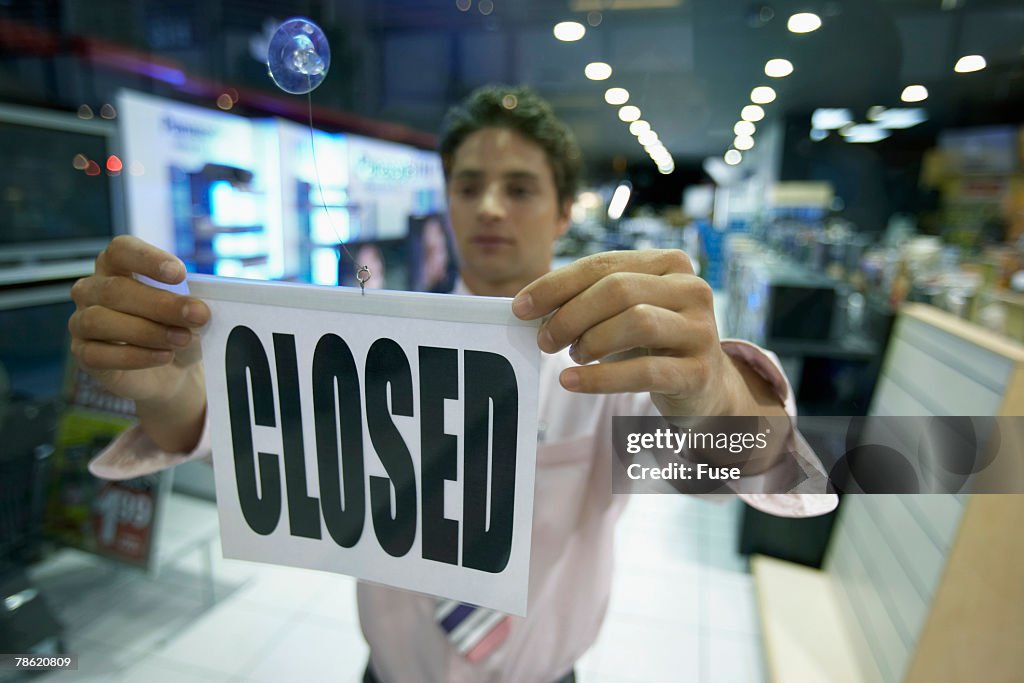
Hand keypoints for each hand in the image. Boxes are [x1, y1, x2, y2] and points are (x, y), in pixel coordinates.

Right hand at [69, 235, 210, 450]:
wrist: (174, 371)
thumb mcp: (190, 309)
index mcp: (116, 266)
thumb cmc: (178, 327)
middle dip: (162, 304)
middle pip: (117, 290)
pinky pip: (98, 354)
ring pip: (100, 320)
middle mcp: (92, 289)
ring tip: (183, 339)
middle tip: (198, 315)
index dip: (148, 258)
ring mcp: (82, 322)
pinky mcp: (84, 355)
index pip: (121, 250)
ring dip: (147, 330)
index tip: (181, 274)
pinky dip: (135, 356)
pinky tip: (164, 356)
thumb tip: (201, 305)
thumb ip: (192, 300)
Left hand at [510, 249, 781, 416]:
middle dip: (571, 314)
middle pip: (618, 289)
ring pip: (636, 322)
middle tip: (545, 339)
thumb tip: (528, 305)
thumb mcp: (625, 311)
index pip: (603, 264)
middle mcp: (692, 289)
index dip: (556, 285)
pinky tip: (571, 381)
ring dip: (590, 341)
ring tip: (573, 356)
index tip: (521, 307)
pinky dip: (600, 378)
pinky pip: (644, 372)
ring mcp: (701, 330)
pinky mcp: (700, 371)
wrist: (703, 388)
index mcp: (670, 263)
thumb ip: (587, 299)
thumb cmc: (651, 344)